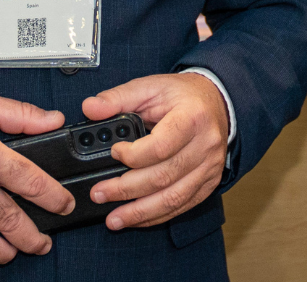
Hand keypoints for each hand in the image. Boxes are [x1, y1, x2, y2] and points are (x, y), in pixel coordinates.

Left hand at [81, 72, 228, 229]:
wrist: (217, 102)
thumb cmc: (182, 95)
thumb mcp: (150, 87)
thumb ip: (118, 98)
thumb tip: (90, 108)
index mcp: (192, 117)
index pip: (161, 146)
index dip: (133, 155)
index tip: (114, 153)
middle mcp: (205, 144)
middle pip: (163, 176)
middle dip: (126, 190)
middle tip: (99, 194)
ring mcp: (209, 167)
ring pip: (173, 198)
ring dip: (140, 212)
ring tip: (114, 219)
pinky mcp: (209, 182)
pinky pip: (182, 205)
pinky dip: (157, 216)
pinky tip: (136, 219)